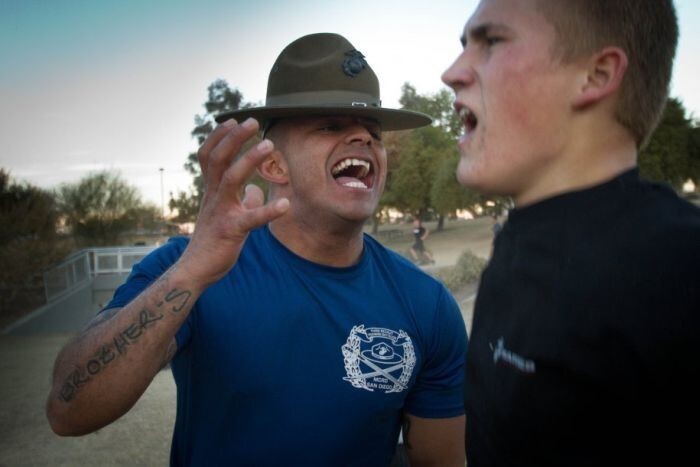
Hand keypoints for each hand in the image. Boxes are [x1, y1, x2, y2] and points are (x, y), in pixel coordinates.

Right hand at [178, 118, 288, 285]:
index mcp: (212, 191)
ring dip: (250, 159)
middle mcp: (213, 196)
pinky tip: (286, 204)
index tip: (233, 120)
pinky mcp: (231, 230)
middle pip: (217, 159)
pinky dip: (269, 211)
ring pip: (231, 179)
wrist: (197, 269)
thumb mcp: (228, 215)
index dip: (219, 136)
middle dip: (234, 137)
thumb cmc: (213, 241)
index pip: (209, 156)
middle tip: (252, 121)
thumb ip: (243, 201)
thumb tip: (257, 192)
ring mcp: (221, 212)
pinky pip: (251, 219)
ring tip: (269, 144)